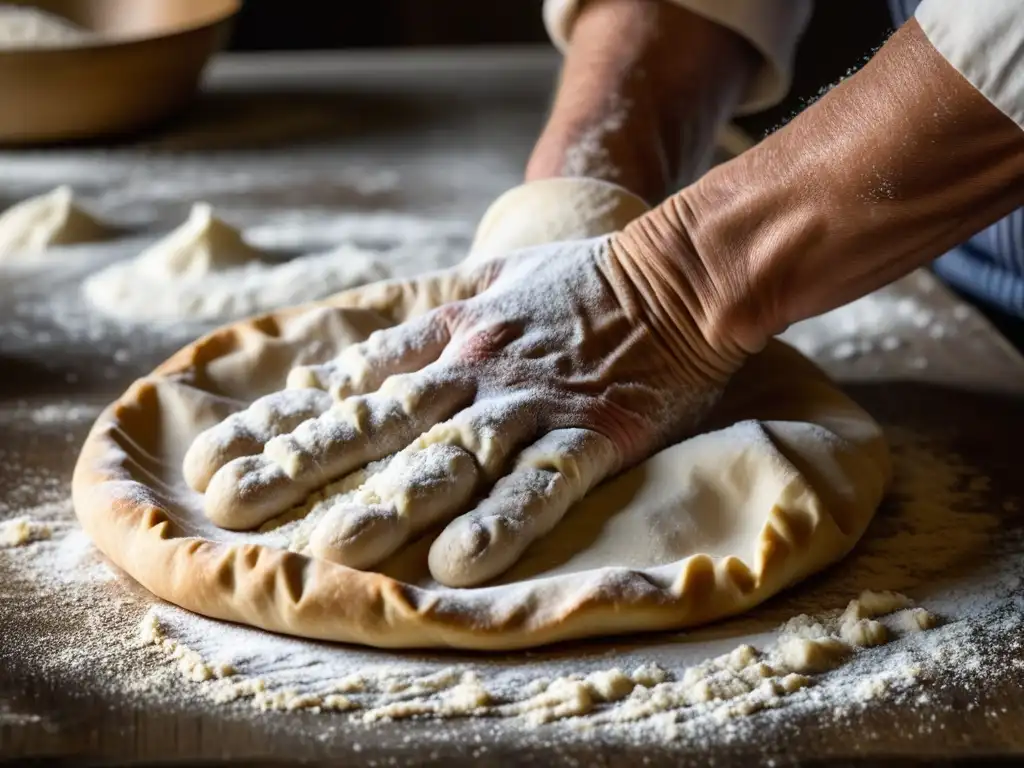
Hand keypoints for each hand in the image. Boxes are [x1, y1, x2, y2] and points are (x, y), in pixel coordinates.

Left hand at [184, 198, 744, 587]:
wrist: (676, 273)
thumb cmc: (580, 281)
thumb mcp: (490, 280)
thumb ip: (422, 323)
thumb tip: (347, 365)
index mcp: (450, 335)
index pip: (351, 385)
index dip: (281, 423)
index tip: (216, 458)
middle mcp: (476, 370)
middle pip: (379, 422)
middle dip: (302, 463)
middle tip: (230, 502)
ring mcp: (532, 404)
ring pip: (452, 455)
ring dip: (393, 501)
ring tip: (333, 548)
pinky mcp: (593, 434)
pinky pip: (544, 484)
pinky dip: (503, 524)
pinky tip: (459, 565)